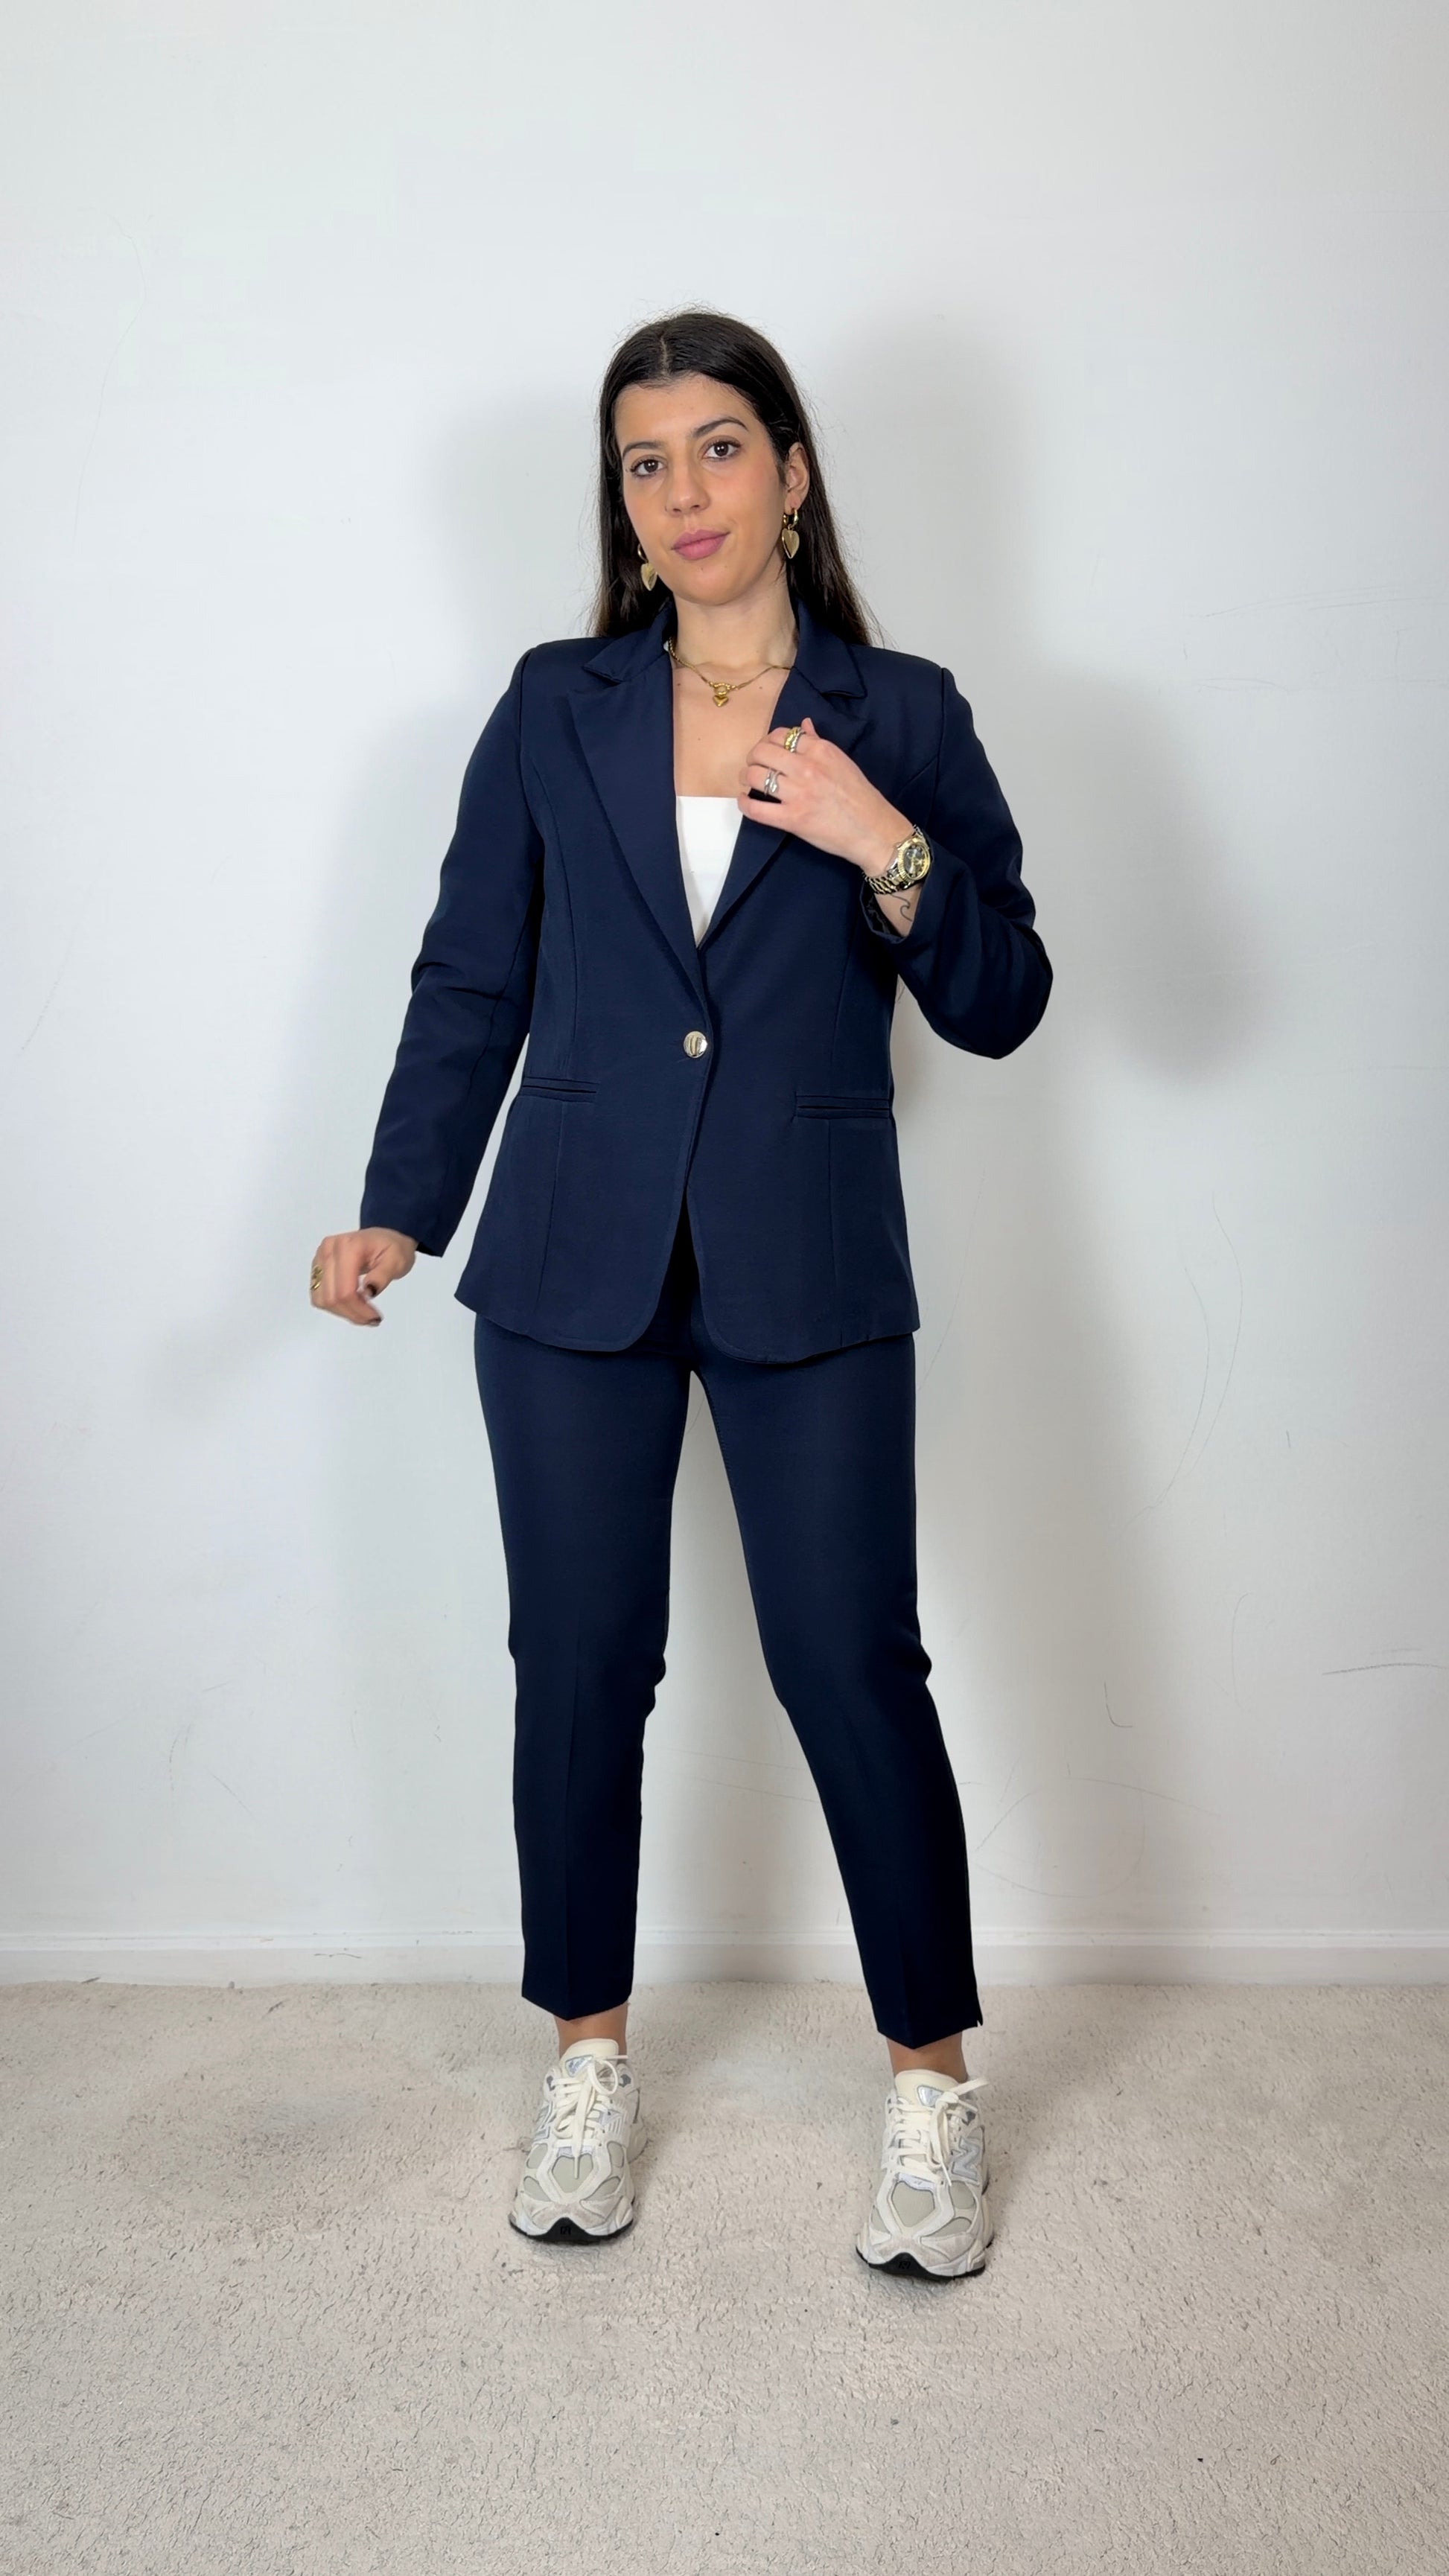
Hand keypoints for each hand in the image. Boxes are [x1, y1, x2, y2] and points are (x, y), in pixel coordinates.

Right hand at [310, 1226, 415, 1324]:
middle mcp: (328, 1250)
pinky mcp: (317, 1268)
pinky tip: (351, 1305)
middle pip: (332, 1297)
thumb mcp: (398, 1260)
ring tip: (362, 1313)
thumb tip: (368, 1292)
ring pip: (322, 1300)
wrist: (383, 1238)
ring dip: (342, 1312)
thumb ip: (383, 1276)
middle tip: (372, 1319)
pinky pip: (318, 1296)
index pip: (345, 1289)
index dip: (359, 1309)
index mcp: (348, 1246)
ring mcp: (319, 1259)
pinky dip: (334, 1306)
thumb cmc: (393, 1248)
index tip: (375, 1317)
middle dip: (352, 1313)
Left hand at [737, 716, 911, 875]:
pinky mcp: (792, 819)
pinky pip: (756, 809)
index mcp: (821, 750)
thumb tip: (803, 725)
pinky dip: (745, 804)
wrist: (873, 830)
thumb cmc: (861, 796)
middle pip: (762, 752)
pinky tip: (746, 801)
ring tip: (749, 782)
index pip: (782, 735)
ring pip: (755, 776)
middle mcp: (807, 768)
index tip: (768, 751)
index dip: (769, 741)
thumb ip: (819, 742)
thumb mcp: (842, 761)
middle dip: (753, 757)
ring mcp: (798, 794)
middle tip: (754, 766)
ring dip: (746, 777)